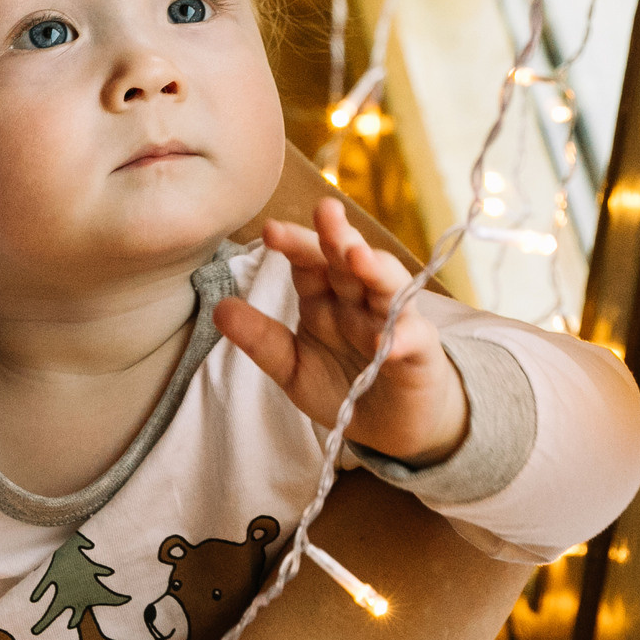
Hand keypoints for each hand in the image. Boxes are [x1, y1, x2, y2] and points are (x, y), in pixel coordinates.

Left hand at [215, 197, 467, 465]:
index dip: (294, 244)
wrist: (391, 428)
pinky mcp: (420, 353)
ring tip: (357, 257)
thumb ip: (260, 339)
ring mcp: (392, 322)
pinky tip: (387, 339)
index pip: (308, 261)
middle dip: (337, 235)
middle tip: (326, 212)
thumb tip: (220, 309)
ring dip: (374, 270)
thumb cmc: (343, 384)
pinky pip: (413, 340)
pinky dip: (401, 338)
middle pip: (349, 260)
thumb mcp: (291, 366)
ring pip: (388, 286)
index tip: (271, 231)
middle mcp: (358, 301)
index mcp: (323, 297)